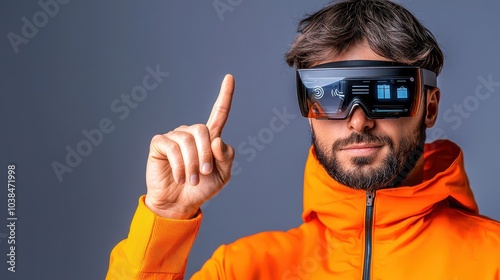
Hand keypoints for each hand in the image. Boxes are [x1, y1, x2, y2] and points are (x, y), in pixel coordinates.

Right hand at [144, 74, 234, 218]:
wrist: (180, 203)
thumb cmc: (201, 188)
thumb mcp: (222, 176)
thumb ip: (226, 158)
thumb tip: (216, 140)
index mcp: (210, 138)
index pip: (219, 113)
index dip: (225, 96)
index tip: (230, 78)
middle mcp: (192, 133)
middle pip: (202, 130)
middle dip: (205, 155)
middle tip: (202, 174)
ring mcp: (175, 137)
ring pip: (187, 140)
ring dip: (191, 164)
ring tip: (190, 180)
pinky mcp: (160, 143)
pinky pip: (172, 147)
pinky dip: (178, 165)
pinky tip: (178, 177)